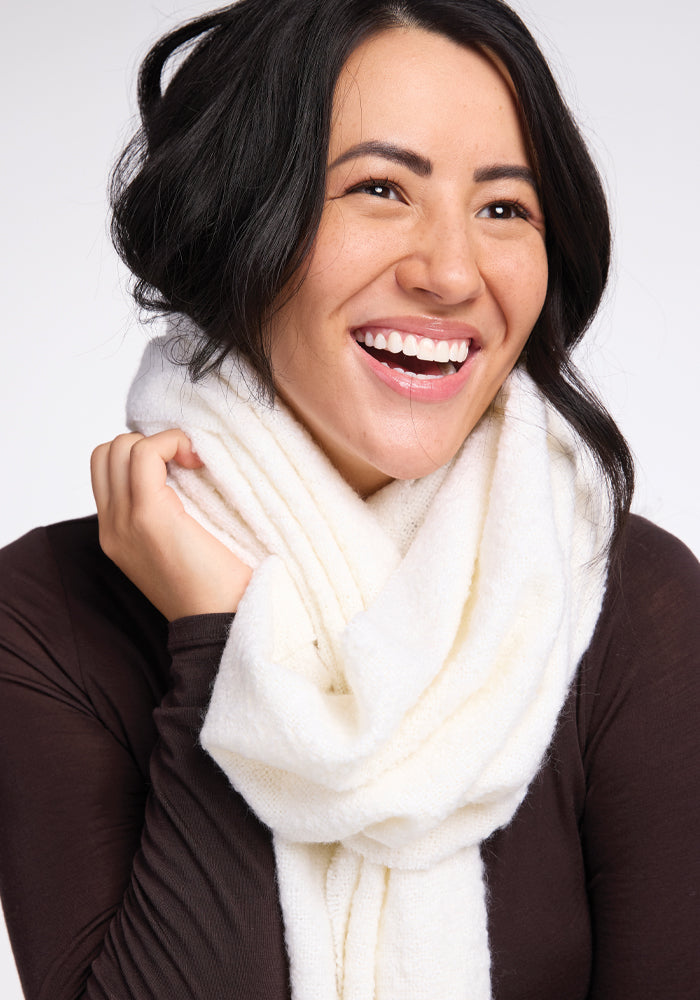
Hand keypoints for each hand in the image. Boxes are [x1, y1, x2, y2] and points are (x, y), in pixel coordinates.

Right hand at [91, 429, 251, 619]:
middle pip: (107, 453)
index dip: (140, 453)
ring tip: (194, 461)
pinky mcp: (149, 516)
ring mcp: (125, 521)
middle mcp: (112, 526)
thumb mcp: (178, 546)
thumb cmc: (215, 584)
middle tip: (188, 462)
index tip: (181, 466)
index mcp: (116, 533)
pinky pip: (145, 454)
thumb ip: (166, 514)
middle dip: (149, 443)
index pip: (105, 470)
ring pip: (121, 447)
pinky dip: (172, 442)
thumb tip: (183, 470)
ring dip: (162, 441)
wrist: (221, 621)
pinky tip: (199, 460)